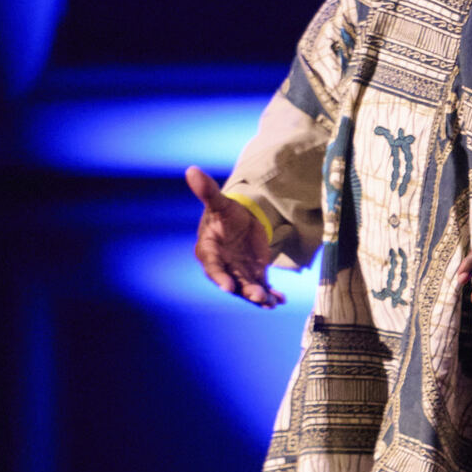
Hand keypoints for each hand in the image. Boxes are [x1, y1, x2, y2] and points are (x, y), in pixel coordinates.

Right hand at [185, 166, 283, 307]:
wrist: (241, 219)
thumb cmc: (225, 211)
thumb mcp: (220, 202)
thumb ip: (207, 191)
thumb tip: (191, 170)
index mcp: (209, 251)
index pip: (212, 266)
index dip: (219, 277)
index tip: (228, 287)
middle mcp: (223, 266)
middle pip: (232, 282)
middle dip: (245, 291)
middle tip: (258, 297)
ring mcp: (238, 272)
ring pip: (248, 288)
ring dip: (259, 295)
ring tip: (272, 302)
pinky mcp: (253, 274)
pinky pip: (262, 286)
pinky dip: (271, 294)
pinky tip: (281, 299)